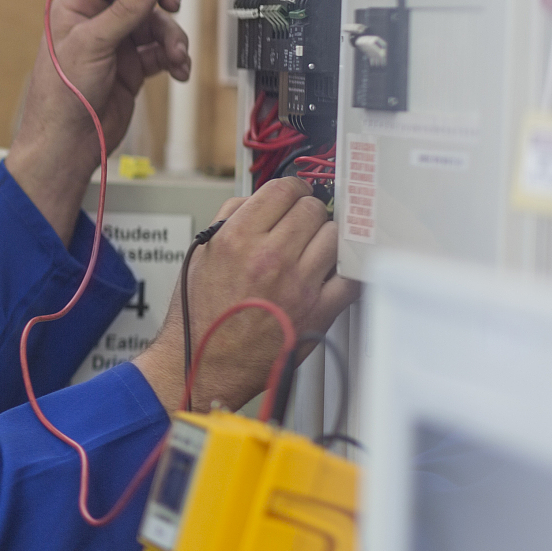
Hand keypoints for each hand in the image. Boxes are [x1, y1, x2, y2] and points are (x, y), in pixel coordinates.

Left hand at [5, 0, 192, 238]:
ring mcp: (116, 44)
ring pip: (157, 26)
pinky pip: (161, 52)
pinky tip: (178, 71)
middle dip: (164, 1)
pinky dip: (174, 59)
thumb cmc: (63, 95)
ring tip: (177, 56)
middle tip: (176, 7)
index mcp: (76, 7)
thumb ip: (125, 11)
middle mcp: (96, 22)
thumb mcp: (92, 44)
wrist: (68, 143)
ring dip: (172, 38)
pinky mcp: (132, 67)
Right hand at [132, 177, 358, 413]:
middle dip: (308, 213)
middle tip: (301, 226)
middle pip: (313, 209)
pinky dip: (345, 270)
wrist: (205, 361)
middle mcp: (269, 257)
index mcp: (237, 238)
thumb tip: (258, 199)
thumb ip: (229, 218)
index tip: (294, 195)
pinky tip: (332, 271)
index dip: (291, 189)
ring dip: (325, 239)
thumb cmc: (200, 314)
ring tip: (313, 250)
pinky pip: (350, 276)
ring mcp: (298, 284)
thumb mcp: (201, 254)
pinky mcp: (319, 311)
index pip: (283, 190)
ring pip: (335, 236)